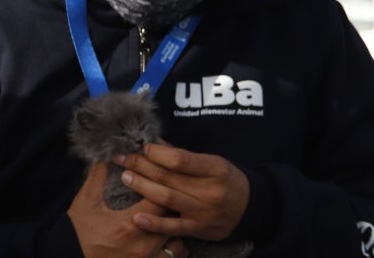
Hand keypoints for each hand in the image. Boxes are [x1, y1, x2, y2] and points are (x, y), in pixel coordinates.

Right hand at [68, 162, 177, 257]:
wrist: (70, 254)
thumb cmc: (79, 231)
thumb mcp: (85, 202)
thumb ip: (97, 177)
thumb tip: (105, 155)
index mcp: (129, 224)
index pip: (160, 202)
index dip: (162, 190)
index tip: (159, 185)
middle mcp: (143, 245)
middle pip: (174, 223)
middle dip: (172, 210)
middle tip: (168, 200)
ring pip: (178, 245)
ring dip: (175, 233)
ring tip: (167, 224)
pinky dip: (172, 251)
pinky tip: (164, 242)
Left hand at [116, 143, 249, 241]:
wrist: (251, 209)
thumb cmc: (226, 180)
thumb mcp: (212, 162)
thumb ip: (183, 155)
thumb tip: (154, 143)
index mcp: (215, 169)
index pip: (179, 159)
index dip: (156, 153)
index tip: (140, 147)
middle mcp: (210, 191)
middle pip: (168, 177)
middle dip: (140, 165)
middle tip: (121, 158)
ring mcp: (204, 212)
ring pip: (167, 198)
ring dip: (142, 187)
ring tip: (125, 177)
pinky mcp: (199, 230)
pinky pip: (173, 227)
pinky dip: (154, 223)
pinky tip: (137, 217)